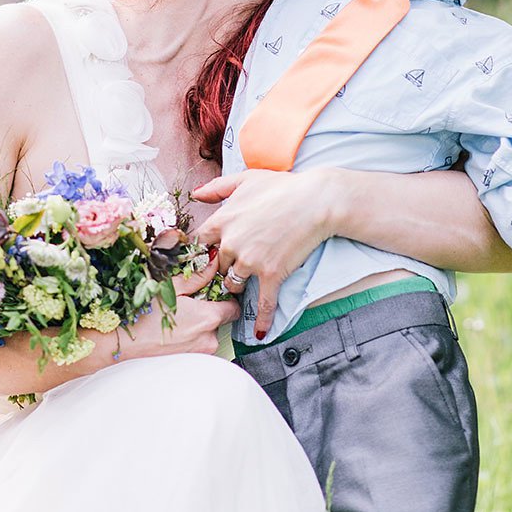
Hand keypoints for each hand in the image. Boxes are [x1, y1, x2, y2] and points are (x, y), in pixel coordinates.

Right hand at [123, 254, 237, 358]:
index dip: (226, 297)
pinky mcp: (189, 363)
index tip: (214, 291)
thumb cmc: (144, 313)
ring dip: (199, 325)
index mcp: (208, 318)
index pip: (234, 307)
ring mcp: (199, 354)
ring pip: (208, 334)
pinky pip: (198, 345)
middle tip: (189, 303)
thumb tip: (215, 261)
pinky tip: (173, 330)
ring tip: (177, 317)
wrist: (121, 342)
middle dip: (209, 311)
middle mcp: (208, 340)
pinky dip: (190, 337)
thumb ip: (199, 275)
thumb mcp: (171, 286)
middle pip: (221, 321)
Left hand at [193, 170, 335, 339]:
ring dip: (236, 286)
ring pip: (233, 284)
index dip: (199, 253)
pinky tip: (261, 332)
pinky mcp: (271, 274)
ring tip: (243, 285)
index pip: (198, 245)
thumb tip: (196, 193)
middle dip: (220, 268)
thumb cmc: (281, 186)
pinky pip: (263, 303)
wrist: (315, 200)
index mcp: (222, 220)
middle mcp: (231, 243)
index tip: (203, 258)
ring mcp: (250, 261)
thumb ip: (217, 187)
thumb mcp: (245, 179)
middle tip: (225, 270)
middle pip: (215, 267)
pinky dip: (261, 320)